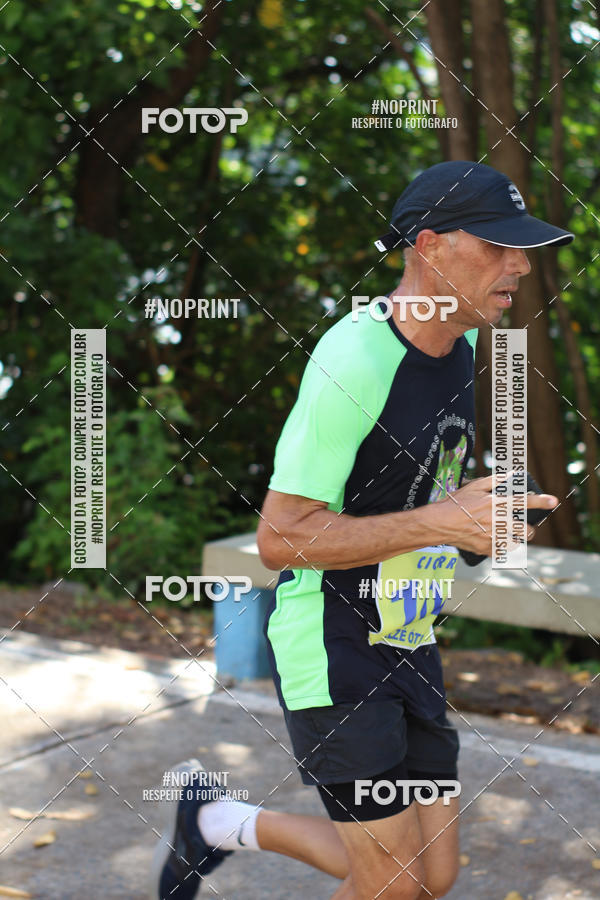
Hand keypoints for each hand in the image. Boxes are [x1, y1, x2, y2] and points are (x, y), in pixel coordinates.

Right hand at [436, 474, 557, 557]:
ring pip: (518, 543)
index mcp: (496, 503)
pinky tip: (497, 543)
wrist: (440, 523)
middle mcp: (497, 521)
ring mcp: (492, 537)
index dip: (541, 501)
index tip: (554, 501)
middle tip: (525, 526)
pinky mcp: (486, 549)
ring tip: (511, 536)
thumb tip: (510, 476)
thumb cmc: (456, 503)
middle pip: (527, 529)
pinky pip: (503, 552)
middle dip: (530, 528)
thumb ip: (494, 480)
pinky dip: (504, 548)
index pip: (525, 501)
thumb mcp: (474, 486)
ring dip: (518, 539)